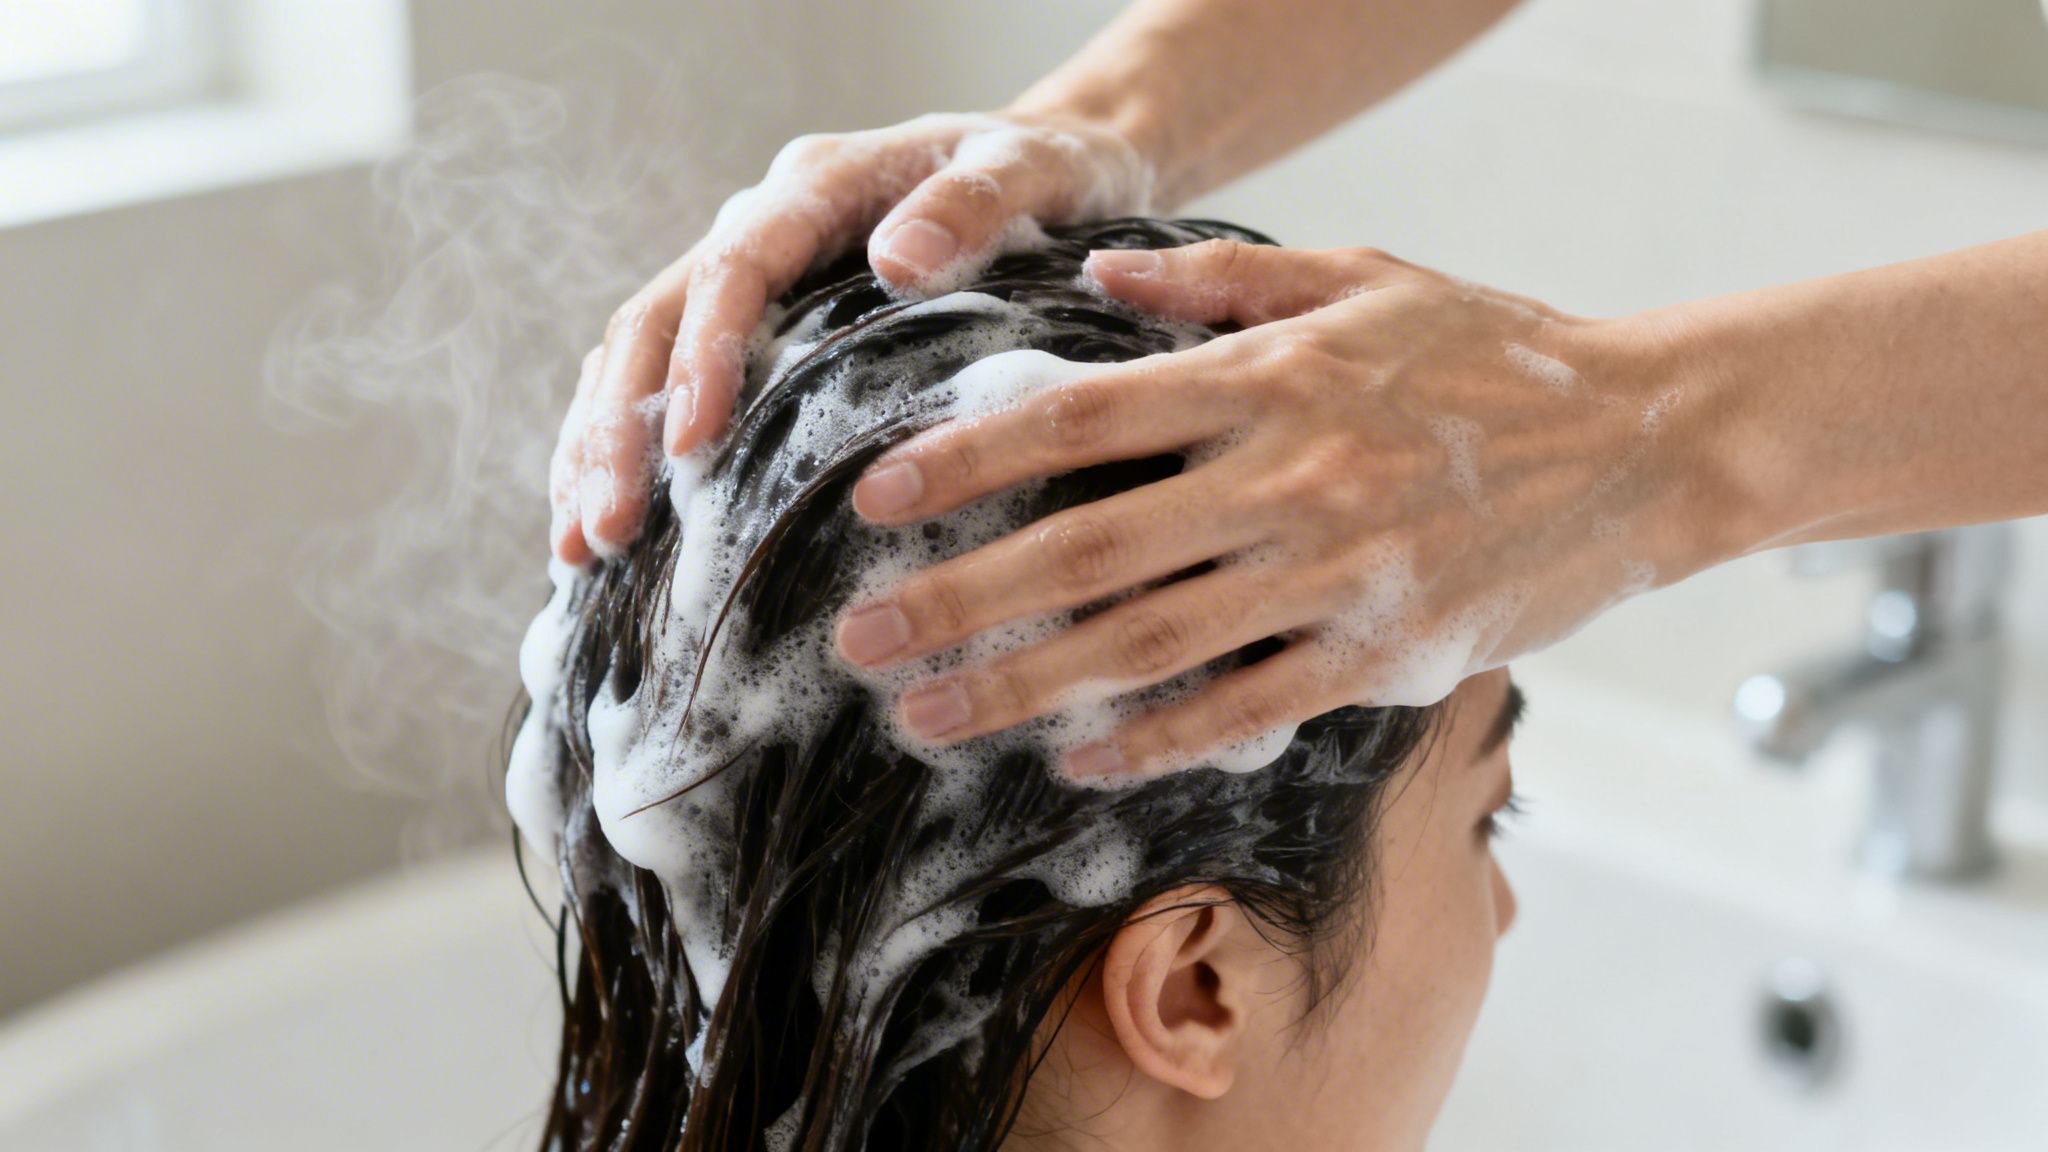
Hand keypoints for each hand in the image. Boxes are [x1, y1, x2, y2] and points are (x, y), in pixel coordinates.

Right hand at [550, 111, 1154, 563]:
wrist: (1061, 170)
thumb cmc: (1050, 176)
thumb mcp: (1032, 173)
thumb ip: (973, 205)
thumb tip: (897, 260)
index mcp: (818, 188)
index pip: (735, 267)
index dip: (703, 355)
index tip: (691, 445)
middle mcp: (766, 228)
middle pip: (654, 321)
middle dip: (618, 428)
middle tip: (604, 532)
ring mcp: (752, 280)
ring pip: (639, 358)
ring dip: (600, 449)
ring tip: (579, 549)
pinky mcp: (756, 330)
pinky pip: (667, 385)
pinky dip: (629, 452)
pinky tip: (611, 534)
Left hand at [835, 239, 1717, 777]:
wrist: (1648, 443)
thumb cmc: (1495, 352)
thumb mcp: (1363, 276)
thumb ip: (1222, 278)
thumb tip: (1101, 271)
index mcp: (1269, 381)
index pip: (1083, 421)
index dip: (970, 459)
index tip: (876, 496)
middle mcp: (1288, 480)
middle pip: (1088, 549)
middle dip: (959, 598)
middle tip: (860, 636)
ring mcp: (1336, 577)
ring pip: (1148, 645)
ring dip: (1025, 686)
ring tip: (927, 714)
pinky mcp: (1384, 654)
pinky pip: (1247, 707)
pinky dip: (1156, 738)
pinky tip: (1077, 757)